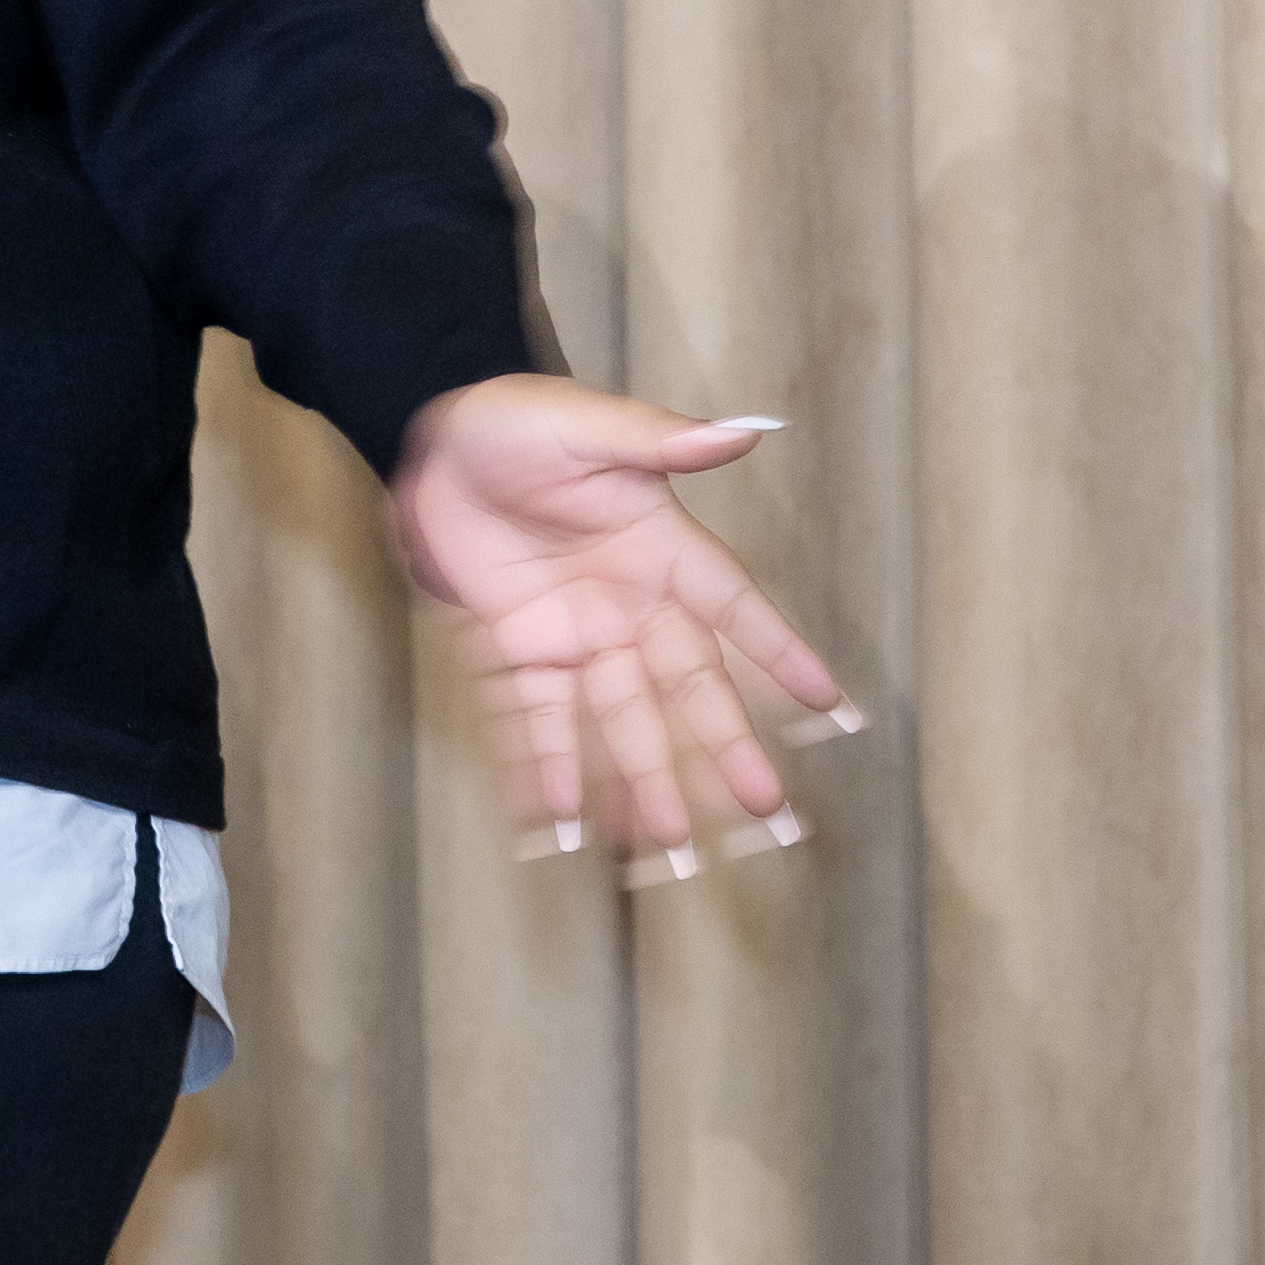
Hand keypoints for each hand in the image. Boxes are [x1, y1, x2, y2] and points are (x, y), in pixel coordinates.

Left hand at [385, 376, 853, 870]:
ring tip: (671, 844)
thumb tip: (742, 432)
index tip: (833, 707)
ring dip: (643, 779)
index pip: (735, 609)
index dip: (781, 654)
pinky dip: (548, 767)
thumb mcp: (590, 425)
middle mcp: (630, 603)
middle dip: (726, 747)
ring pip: (619, 720)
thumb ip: (659, 438)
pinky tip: (566, 821)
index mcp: (662, 546)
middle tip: (768, 809)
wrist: (431, 441)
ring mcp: (575, 634)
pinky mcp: (516, 652)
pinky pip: (535, 720)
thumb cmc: (517, 420)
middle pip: (687, 686)